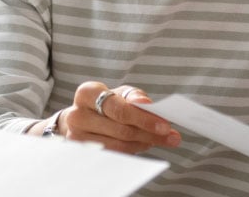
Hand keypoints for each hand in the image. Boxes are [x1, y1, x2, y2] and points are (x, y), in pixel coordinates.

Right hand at [55, 81, 180, 153]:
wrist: (83, 118)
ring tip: (158, 139)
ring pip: (119, 145)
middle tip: (172, 137)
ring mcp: (76, 137)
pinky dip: (133, 150)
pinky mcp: (81, 154)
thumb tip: (145, 104)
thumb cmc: (106, 104)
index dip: (143, 118)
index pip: (119, 109)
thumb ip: (135, 97)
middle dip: (149, 134)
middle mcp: (76, 115)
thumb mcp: (120, 93)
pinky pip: (114, 155)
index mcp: (86, 93)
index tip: (165, 125)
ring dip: (143, 143)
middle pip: (121, 130)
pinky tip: (143, 144)